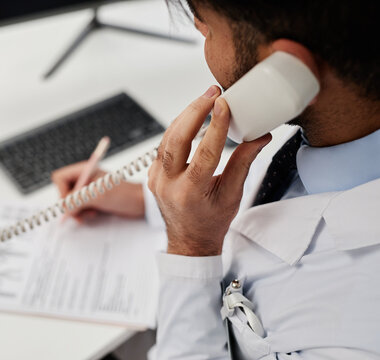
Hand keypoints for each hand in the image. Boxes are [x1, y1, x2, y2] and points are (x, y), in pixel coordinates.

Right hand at [51, 161, 144, 221]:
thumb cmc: (124, 194)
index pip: (60, 178)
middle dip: (70, 204)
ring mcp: (89, 189)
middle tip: (78, 213)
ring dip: (77, 211)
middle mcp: (85, 178)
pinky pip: (79, 207)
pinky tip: (92, 214)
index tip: (72, 202)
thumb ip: (78, 201)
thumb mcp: (98, 197)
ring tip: (88, 214)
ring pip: (71, 201)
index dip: (62, 192)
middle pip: (64, 191)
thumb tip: (64, 208)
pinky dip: (83, 213)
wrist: (140, 202)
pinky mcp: (93, 199)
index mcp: (85, 170)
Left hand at [148, 86, 270, 255]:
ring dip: (186, 116)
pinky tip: (191, 117)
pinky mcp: (153, 173)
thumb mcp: (232, 195)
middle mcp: (168, 185)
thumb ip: (244, 163)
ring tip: (205, 99)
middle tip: (213, 93)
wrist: (189, 240)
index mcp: (190, 193)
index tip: (224, 104)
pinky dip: (178, 129)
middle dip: (194, 111)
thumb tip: (260, 135)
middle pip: (176, 139)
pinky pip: (163, 146)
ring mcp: (156, 179)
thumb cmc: (211, 221)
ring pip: (167, 139)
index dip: (215, 126)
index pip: (205, 153)